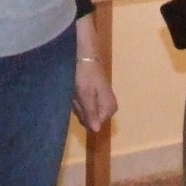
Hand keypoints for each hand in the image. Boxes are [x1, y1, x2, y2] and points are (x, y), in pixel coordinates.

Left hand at [73, 16, 116, 133]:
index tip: (80, 102)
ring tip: (76, 89)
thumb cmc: (85, 74)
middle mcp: (108, 107)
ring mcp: (101, 101)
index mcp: (109, 108)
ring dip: (77, 102)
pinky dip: (77, 97)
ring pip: (85, 111)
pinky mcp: (94, 95)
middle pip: (89, 118)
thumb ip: (91, 113)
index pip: (93, 124)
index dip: (83, 115)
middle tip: (77, 94)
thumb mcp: (86, 94)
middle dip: (80, 108)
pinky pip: (83, 103)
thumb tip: (96, 130)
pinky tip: (76, 88)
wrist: (85, 54)